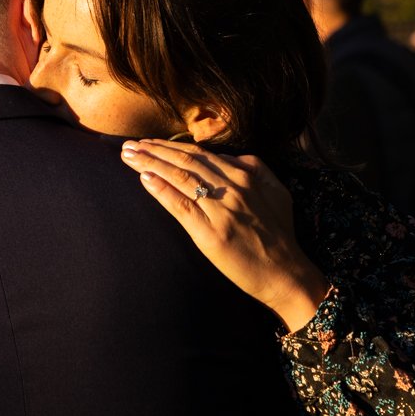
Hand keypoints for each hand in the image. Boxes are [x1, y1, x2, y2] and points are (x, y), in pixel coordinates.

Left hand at [119, 139, 330, 332]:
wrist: (286, 273)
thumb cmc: (280, 234)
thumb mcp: (277, 190)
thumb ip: (255, 167)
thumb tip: (227, 156)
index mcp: (245, 175)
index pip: (200, 153)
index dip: (170, 145)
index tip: (149, 142)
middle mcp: (232, 188)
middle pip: (185, 160)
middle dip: (153, 150)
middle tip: (129, 145)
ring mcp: (220, 210)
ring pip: (180, 178)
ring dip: (150, 164)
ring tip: (128, 156)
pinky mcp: (211, 233)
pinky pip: (181, 205)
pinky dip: (161, 189)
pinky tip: (144, 179)